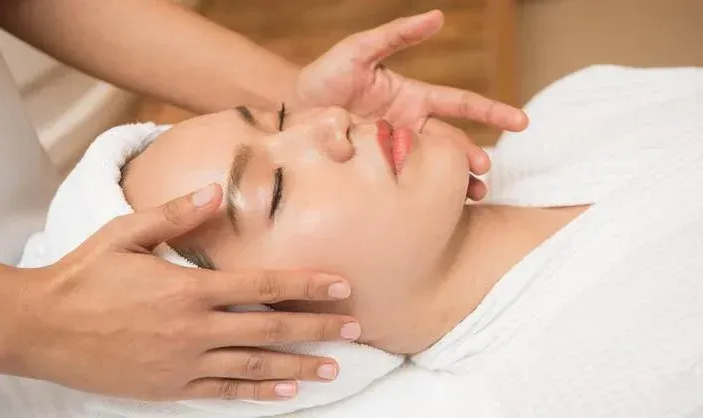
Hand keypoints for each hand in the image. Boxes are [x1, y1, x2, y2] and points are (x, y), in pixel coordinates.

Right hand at [3, 184, 356, 400]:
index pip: (263, 286)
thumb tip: (216, 192)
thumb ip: (174, 214)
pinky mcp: (170, 386)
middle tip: (356, 329)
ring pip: (254, 366)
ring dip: (298, 365)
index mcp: (189, 288)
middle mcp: (194, 327)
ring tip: (334, 367)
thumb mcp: (125, 235)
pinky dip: (257, 393)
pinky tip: (286, 392)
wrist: (40, 328)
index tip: (342, 287)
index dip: (307, 286)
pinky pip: (223, 391)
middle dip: (317, 327)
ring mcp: (184, 361)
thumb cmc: (83, 276)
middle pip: (270, 329)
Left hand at [296, 10, 528, 199]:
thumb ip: (396, 35)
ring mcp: (395, 152)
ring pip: (434, 170)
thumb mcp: (358, 51)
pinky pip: (406, 186)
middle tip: (484, 172)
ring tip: (472, 196)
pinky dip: (423, 196)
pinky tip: (436, 209)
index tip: (521, 121)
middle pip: (452, 144)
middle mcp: (410, 127)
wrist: (291, 111)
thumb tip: (438, 17)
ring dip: (455, 182)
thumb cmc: (324, 78)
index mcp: (413, 99)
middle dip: (472, 157)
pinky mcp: (377, 173)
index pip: (460, 104)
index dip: (491, 111)